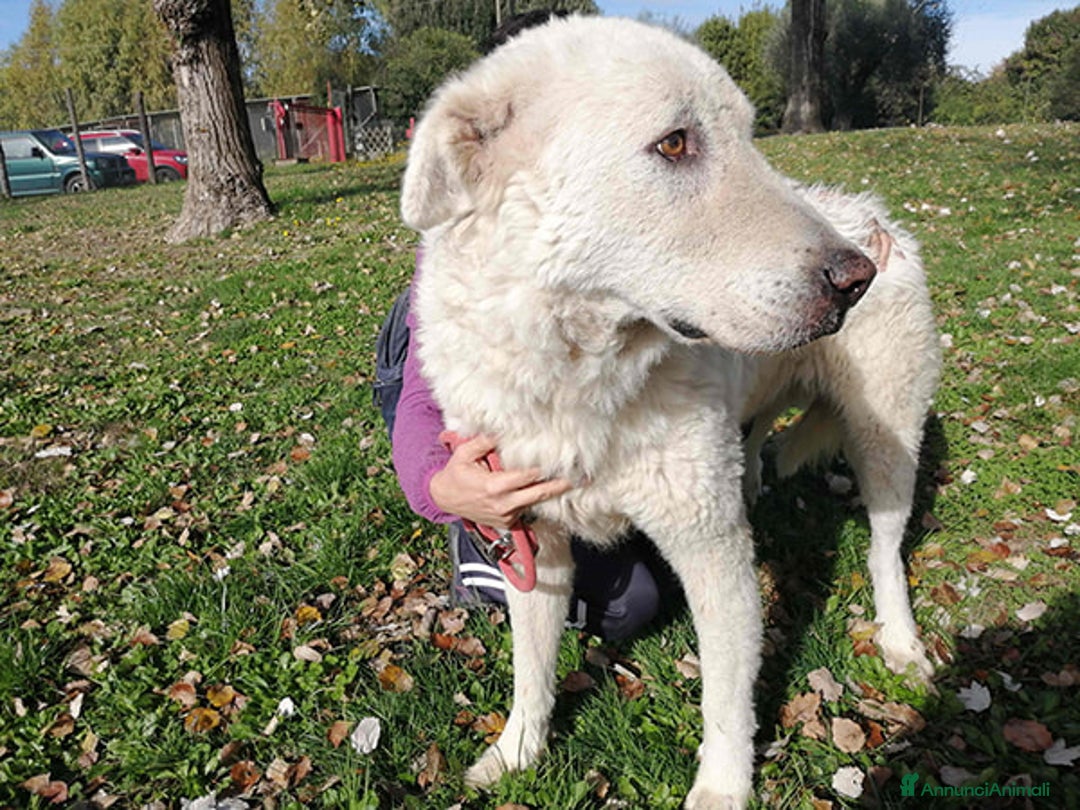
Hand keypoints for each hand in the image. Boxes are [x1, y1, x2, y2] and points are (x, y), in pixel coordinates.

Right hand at [429, 433, 572, 529]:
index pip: (528, 476)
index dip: (546, 468)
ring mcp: (507, 515)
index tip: (563, 460)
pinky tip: (551, 489)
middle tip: (583, 477)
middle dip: (561, 485)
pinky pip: (527, 508)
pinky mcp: (508, 522)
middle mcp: (504, 504)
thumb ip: (483, 442)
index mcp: (495, 486)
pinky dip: (536, 498)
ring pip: (535, 502)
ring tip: (574, 480)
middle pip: (540, 493)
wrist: (444, 499)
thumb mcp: (464, 453)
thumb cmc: (455, 473)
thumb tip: (502, 430)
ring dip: (552, 491)